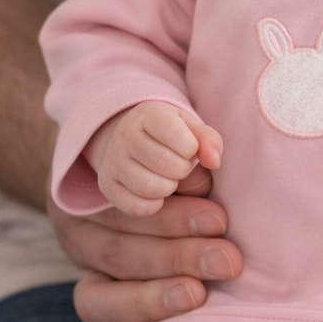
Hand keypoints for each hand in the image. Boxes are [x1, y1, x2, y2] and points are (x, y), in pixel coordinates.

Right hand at [48, 162, 242, 321]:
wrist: (136, 178)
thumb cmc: (166, 167)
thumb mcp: (171, 152)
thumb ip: (189, 157)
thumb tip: (210, 158)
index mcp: (88, 197)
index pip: (123, 211)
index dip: (170, 218)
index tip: (219, 219)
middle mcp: (80, 240)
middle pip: (118, 255)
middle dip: (176, 259)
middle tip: (227, 260)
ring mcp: (88, 278)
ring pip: (102, 299)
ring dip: (154, 299)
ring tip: (201, 296)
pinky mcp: (105, 314)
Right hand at [87, 102, 223, 216]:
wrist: (134, 140)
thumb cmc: (172, 135)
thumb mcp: (192, 129)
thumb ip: (209, 140)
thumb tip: (214, 161)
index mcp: (148, 114)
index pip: (174, 133)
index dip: (191, 148)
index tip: (189, 149)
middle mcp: (124, 135)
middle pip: (165, 163)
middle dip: (182, 169)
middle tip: (180, 165)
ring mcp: (112, 161)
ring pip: (150, 187)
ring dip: (169, 187)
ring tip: (169, 177)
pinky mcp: (108, 186)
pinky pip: (137, 207)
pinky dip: (154, 204)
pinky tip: (156, 191)